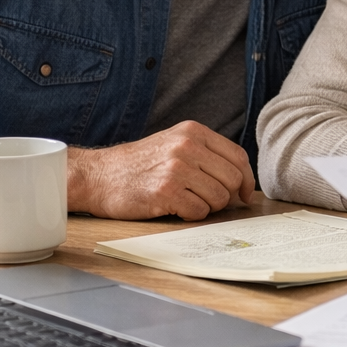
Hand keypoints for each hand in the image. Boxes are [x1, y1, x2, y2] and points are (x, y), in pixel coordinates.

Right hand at [66, 121, 254, 219]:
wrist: (99, 175)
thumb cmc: (140, 164)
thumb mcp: (175, 143)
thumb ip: (206, 154)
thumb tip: (242, 181)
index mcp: (194, 132)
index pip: (238, 157)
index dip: (247, 179)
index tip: (244, 194)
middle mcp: (188, 146)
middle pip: (233, 179)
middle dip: (227, 196)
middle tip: (209, 201)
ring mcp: (177, 169)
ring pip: (219, 198)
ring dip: (207, 206)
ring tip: (186, 201)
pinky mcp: (166, 192)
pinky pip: (199, 212)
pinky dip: (191, 215)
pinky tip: (175, 208)